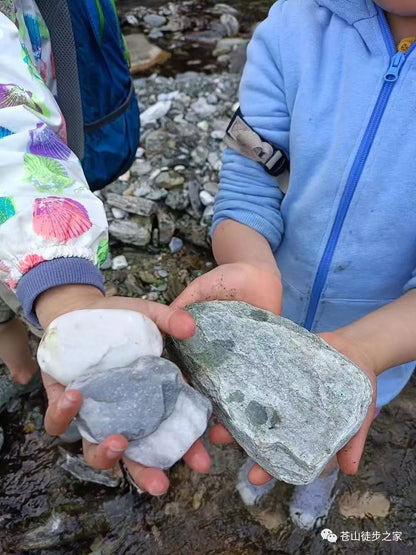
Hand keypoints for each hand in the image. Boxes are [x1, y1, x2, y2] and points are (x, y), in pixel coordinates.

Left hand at [36, 285, 210, 494]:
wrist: (79, 311)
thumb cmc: (120, 319)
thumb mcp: (148, 316)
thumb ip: (169, 320)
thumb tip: (191, 327)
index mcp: (149, 399)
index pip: (171, 432)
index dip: (188, 449)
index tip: (202, 462)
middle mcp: (122, 413)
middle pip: (135, 454)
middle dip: (147, 472)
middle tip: (160, 484)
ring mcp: (92, 413)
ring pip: (94, 451)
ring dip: (105, 454)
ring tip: (117, 441)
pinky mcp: (63, 404)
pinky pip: (60, 423)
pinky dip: (65, 415)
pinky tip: (75, 397)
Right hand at [172, 262, 282, 484]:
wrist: (259, 270)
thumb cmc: (225, 279)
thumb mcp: (198, 293)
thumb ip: (182, 307)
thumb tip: (166, 325)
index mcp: (194, 351)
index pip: (179, 382)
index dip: (171, 402)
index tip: (162, 426)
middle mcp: (212, 364)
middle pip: (201, 399)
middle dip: (193, 427)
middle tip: (189, 452)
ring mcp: (236, 366)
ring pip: (226, 401)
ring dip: (221, 425)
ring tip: (215, 444)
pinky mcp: (258, 364)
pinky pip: (254, 390)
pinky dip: (249, 409)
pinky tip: (244, 429)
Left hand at [206, 329, 376, 485]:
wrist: (353, 348)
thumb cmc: (357, 387)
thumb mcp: (360, 414)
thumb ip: (353, 440)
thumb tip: (349, 470)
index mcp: (302, 431)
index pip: (282, 454)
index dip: (268, 467)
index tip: (254, 477)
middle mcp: (283, 414)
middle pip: (257, 429)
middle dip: (236, 436)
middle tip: (219, 437)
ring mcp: (274, 390)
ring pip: (248, 403)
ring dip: (229, 407)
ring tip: (213, 408)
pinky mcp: (270, 367)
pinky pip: (252, 372)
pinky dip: (237, 376)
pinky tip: (221, 376)